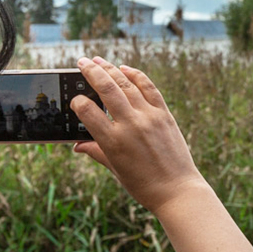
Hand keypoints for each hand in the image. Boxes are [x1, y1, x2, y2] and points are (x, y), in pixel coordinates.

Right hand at [70, 57, 207, 213]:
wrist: (178, 190)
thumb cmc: (144, 185)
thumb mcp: (115, 170)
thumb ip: (96, 152)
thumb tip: (77, 145)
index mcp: (114, 142)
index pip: (87, 112)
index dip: (77, 103)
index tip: (75, 100)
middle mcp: (131, 125)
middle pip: (106, 89)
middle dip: (91, 72)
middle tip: (81, 62)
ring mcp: (149, 117)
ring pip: (126, 84)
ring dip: (110, 69)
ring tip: (98, 61)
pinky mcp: (164, 114)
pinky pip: (148, 87)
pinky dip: (135, 75)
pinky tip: (124, 69)